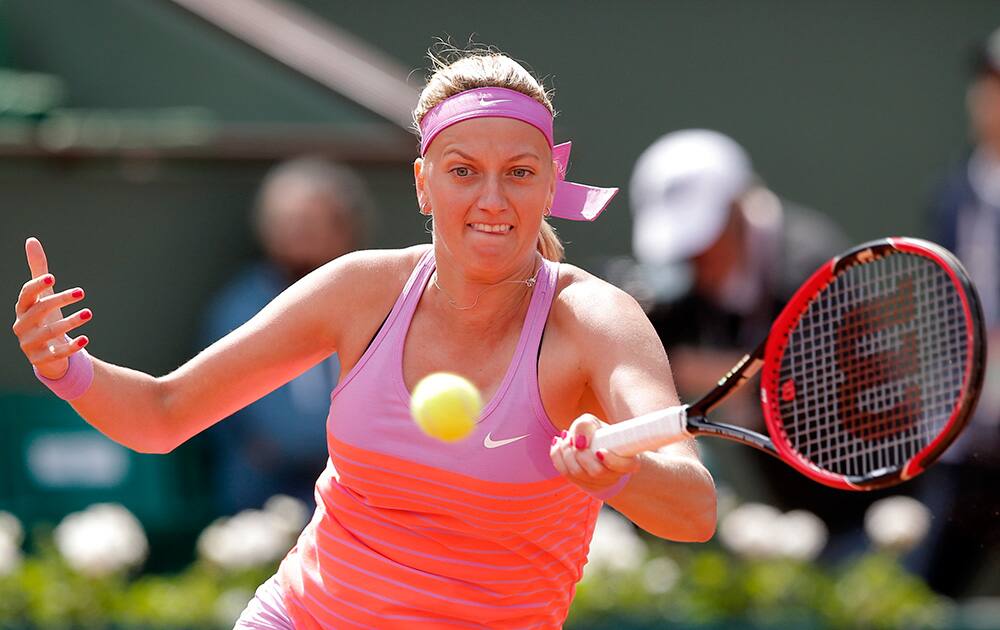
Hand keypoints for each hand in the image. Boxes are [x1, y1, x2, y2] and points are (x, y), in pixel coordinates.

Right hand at [12, 237, 90, 378]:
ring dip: (70, 322)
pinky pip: (57, 353)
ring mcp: (30, 344)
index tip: (53, 278)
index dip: (37, 286)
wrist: (45, 353)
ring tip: (88, 313)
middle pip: (40, 311)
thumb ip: (38, 270)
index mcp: (22, 308)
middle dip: (60, 300)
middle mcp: (22, 326)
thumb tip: (31, 240)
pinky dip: (71, 346)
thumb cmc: (44, 318)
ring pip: (50, 332)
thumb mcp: (42, 296)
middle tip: (81, 292)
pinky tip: (85, 339)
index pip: (26, 294)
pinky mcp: (41, 360)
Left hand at [549, 413, 639, 495]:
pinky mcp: (581, 484)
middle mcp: (615, 476)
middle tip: (573, 438)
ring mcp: (598, 483)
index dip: (612, 461)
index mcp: (629, 462)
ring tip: (565, 439)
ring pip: (577, 474)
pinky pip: (565, 473)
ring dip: (566, 453)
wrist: (593, 446)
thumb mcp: (594, 423)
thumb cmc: (597, 433)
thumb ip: (586, 426)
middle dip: (580, 453)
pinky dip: (557, 456)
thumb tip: (578, 442)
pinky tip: (557, 444)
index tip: (600, 451)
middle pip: (596, 471)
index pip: (624, 466)